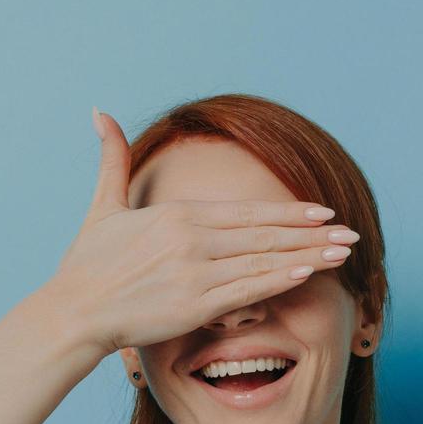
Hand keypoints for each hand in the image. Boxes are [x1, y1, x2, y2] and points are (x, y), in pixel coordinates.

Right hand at [46, 107, 356, 355]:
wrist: (72, 312)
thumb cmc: (87, 265)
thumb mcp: (103, 206)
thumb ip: (111, 159)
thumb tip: (99, 111)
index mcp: (178, 215)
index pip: (247, 212)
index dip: (289, 212)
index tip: (322, 212)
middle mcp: (192, 239)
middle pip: (265, 233)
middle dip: (312, 233)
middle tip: (350, 232)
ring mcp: (196, 272)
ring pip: (264, 260)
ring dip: (308, 255)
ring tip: (343, 253)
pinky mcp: (194, 304)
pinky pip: (248, 290)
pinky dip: (280, 279)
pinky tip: (308, 273)